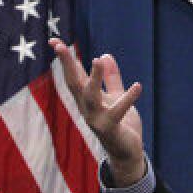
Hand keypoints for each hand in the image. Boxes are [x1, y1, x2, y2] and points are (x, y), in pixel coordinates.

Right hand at [50, 38, 145, 186]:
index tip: (55, 40)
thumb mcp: (115, 97)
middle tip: (60, 45)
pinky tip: (137, 86)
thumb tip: (105, 55)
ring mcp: (96, 119)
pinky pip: (118, 111)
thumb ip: (111, 79)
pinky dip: (127, 99)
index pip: (73, 75)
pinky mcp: (110, 128)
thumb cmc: (120, 124)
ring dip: (93, 78)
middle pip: (74, 83)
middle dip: (67, 64)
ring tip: (97, 60)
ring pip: (90, 96)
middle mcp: (87, 108)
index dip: (65, 58)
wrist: (127, 152)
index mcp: (87, 99)